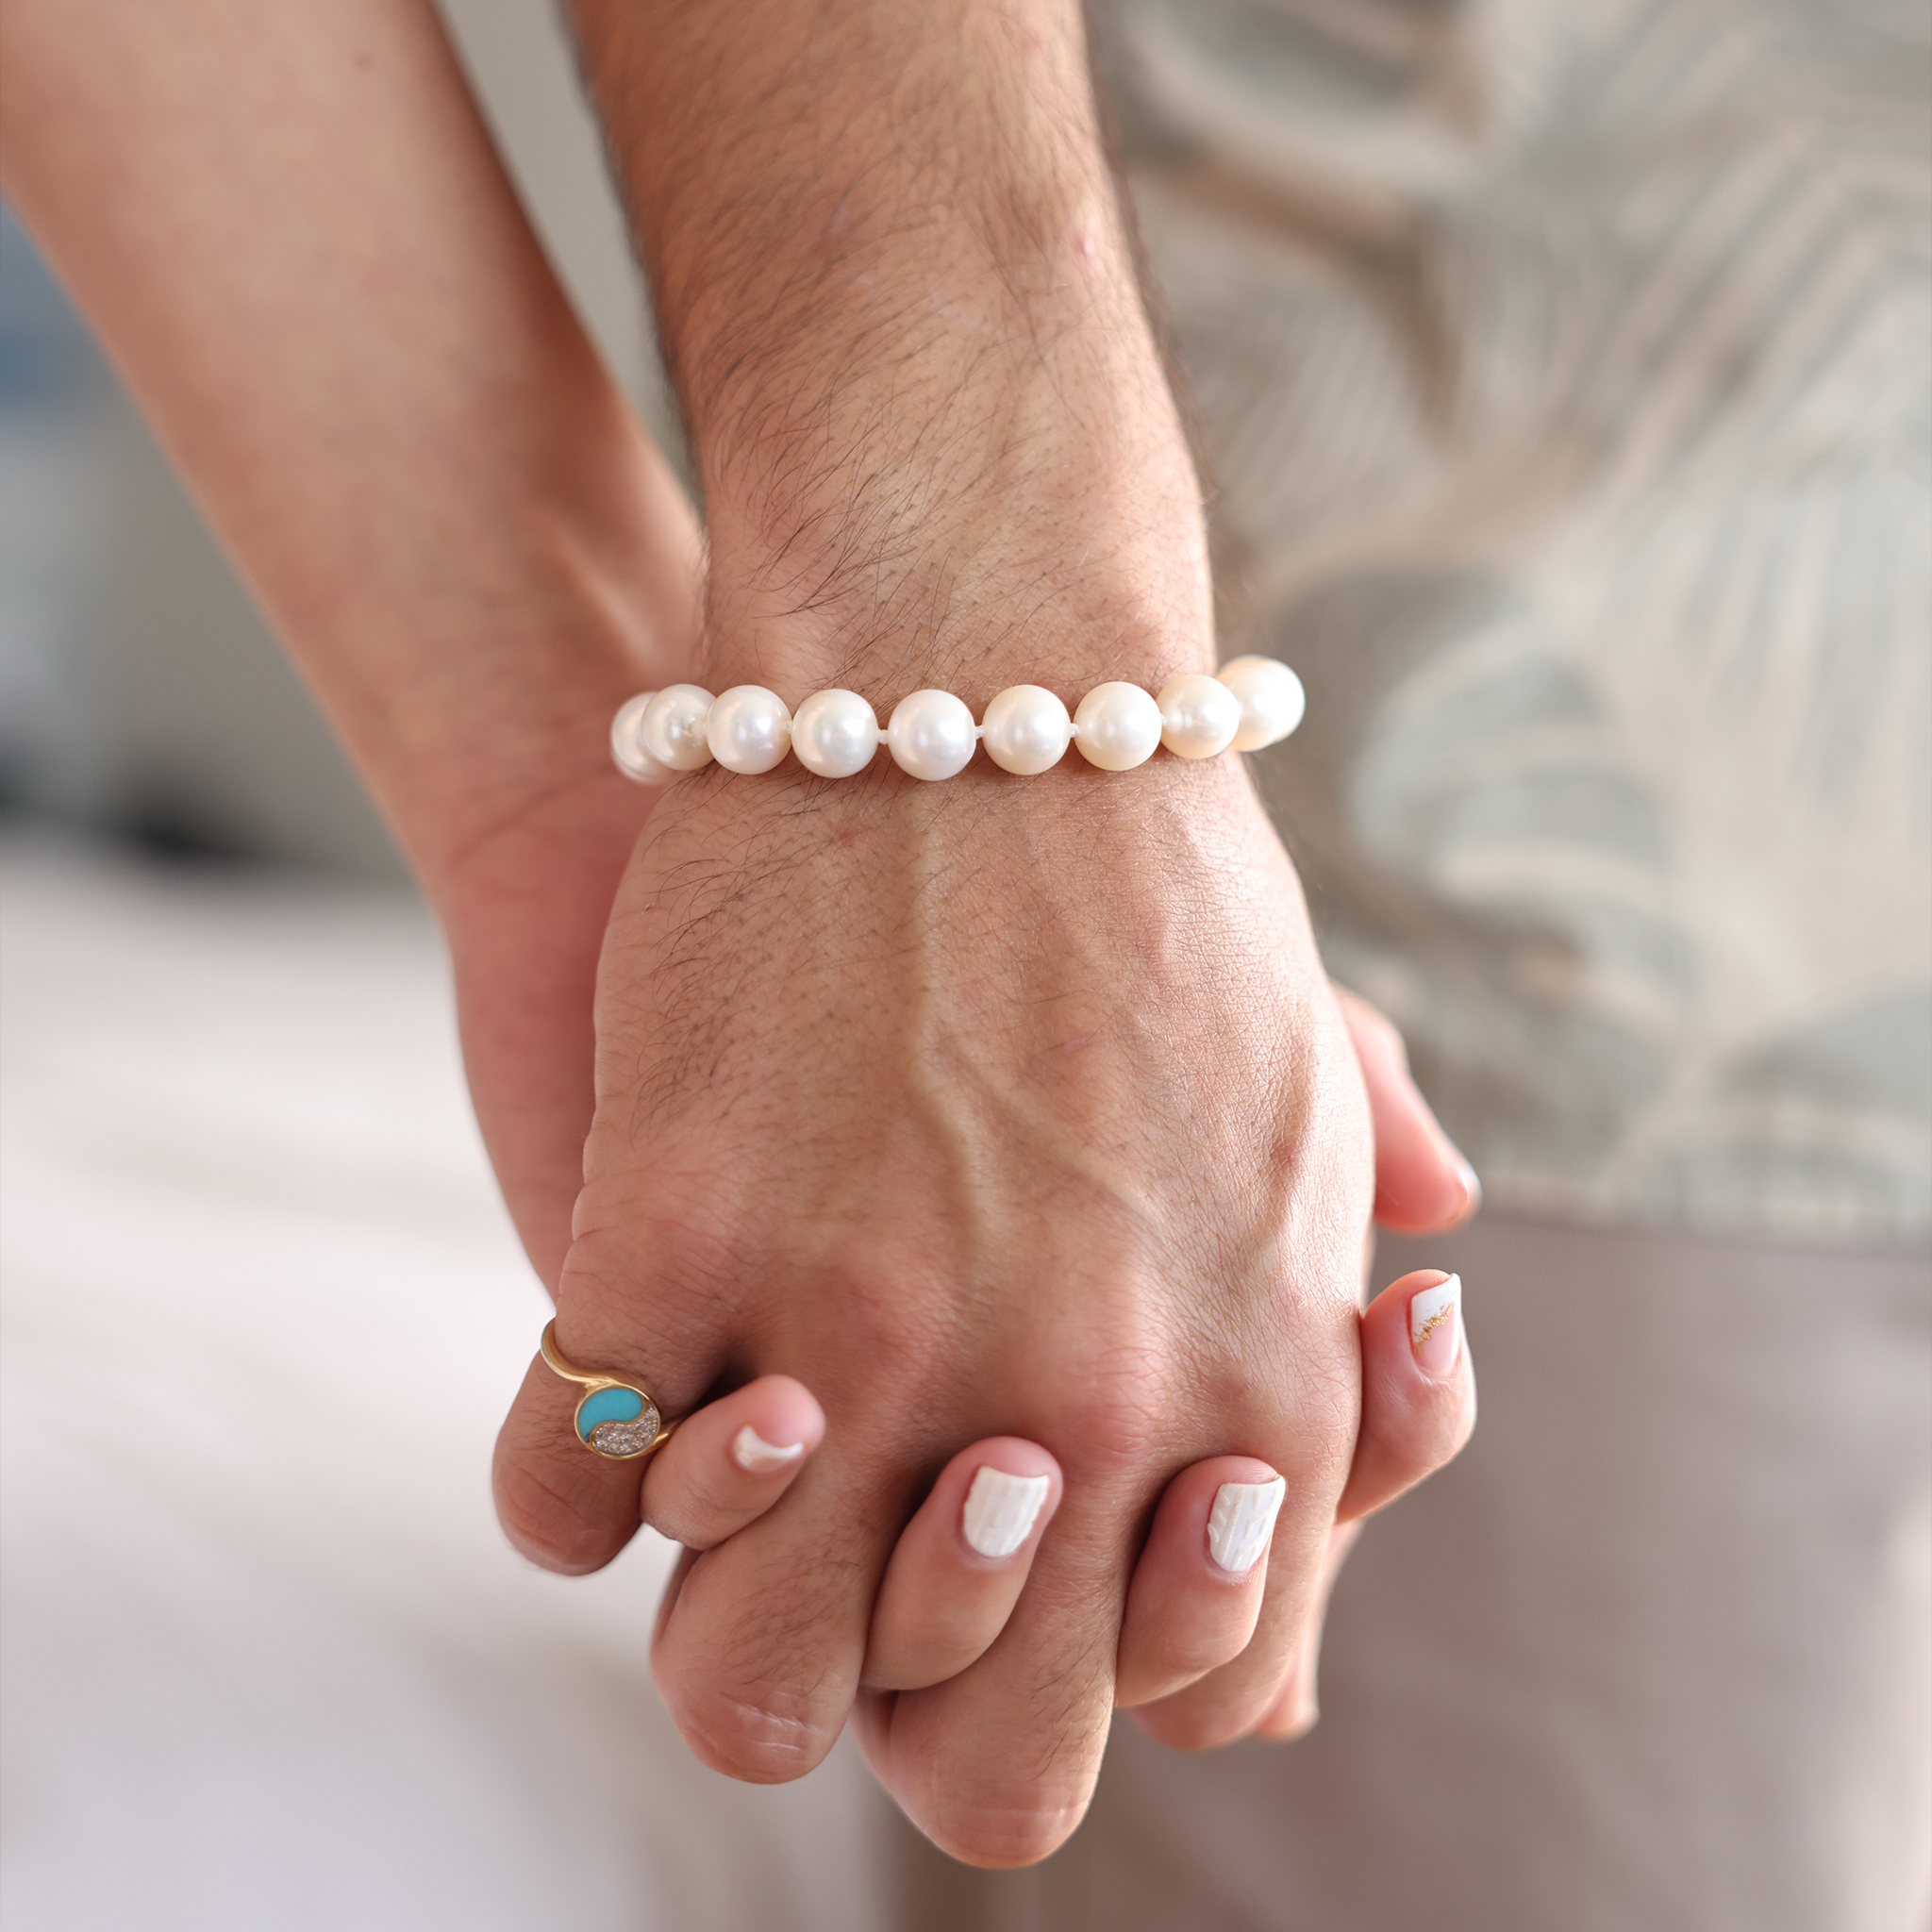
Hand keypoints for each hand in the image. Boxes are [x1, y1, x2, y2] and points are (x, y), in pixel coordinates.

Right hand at [490, 745, 1373, 1862]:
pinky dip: (574, 1483)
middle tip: (892, 1577)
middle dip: (937, 1720)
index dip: (1109, 1674)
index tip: (1056, 1575)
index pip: (1192, 1701)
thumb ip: (1335, 1278)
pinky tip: (618, 1389)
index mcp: (1249, 1387)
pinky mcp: (671, 1232)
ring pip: (744, 1690)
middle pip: (984, 1771)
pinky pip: (567, 1491)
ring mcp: (858, 1336)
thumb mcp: (1300, 1084)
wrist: (969, 680)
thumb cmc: (1142, 885)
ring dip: (742, 1633)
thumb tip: (1393, 1379)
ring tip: (751, 1494)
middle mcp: (1070, 1408)